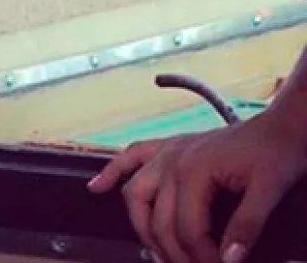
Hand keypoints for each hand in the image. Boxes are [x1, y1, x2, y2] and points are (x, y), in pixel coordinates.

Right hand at [86, 110, 306, 262]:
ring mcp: (166, 151)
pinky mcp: (168, 147)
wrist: (279, 127)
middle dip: (173, 252)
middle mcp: (172, 160)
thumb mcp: (270, 191)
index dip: (203, 258)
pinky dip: (112, 172)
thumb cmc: (275, 154)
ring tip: (158, 253)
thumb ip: (247, 227)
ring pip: (136, 194)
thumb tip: (229, 260)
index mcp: (194, 170)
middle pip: (157, 218)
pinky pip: (131, 157)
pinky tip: (96, 188)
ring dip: (142, 226)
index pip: (188, 228)